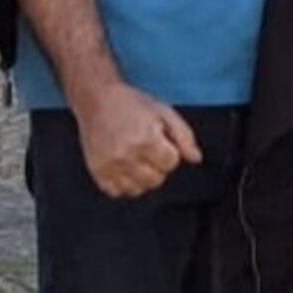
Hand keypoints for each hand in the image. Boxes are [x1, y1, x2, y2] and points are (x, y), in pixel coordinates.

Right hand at [74, 83, 200, 198]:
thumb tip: (196, 158)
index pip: (171, 163)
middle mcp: (126, 156)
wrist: (97, 99)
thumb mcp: (164, 112)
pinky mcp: (97, 172)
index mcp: (145, 140)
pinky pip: (117, 192)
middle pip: (156, 180)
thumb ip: (184, 137)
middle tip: (148, 149)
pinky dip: (124, 184)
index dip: (170, 152)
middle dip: (158, 166)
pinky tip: (124, 167)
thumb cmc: (130, 104)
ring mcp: (110, 167)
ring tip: (137, 158)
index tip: (161, 142)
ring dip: (142, 177)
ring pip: (139, 189)